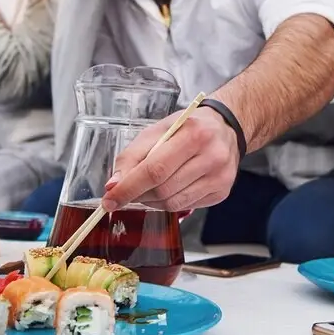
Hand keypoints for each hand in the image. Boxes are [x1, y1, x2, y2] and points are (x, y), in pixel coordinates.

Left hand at [100, 107, 240, 212]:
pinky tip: (169, 189)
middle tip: (128, 192)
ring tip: (148, 189)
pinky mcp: (222, 192)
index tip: (109, 200)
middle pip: (163, 190)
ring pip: (173, 204)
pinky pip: (186, 207)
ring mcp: (220, 177)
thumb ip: (131, 157)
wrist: (224, 128)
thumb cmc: (187, 127)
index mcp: (193, 134)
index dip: (128, 188)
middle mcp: (212, 156)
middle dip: (138, 195)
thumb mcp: (156, 131)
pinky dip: (170, 203)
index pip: (154, 170)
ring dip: (152, 201)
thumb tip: (113, 186)